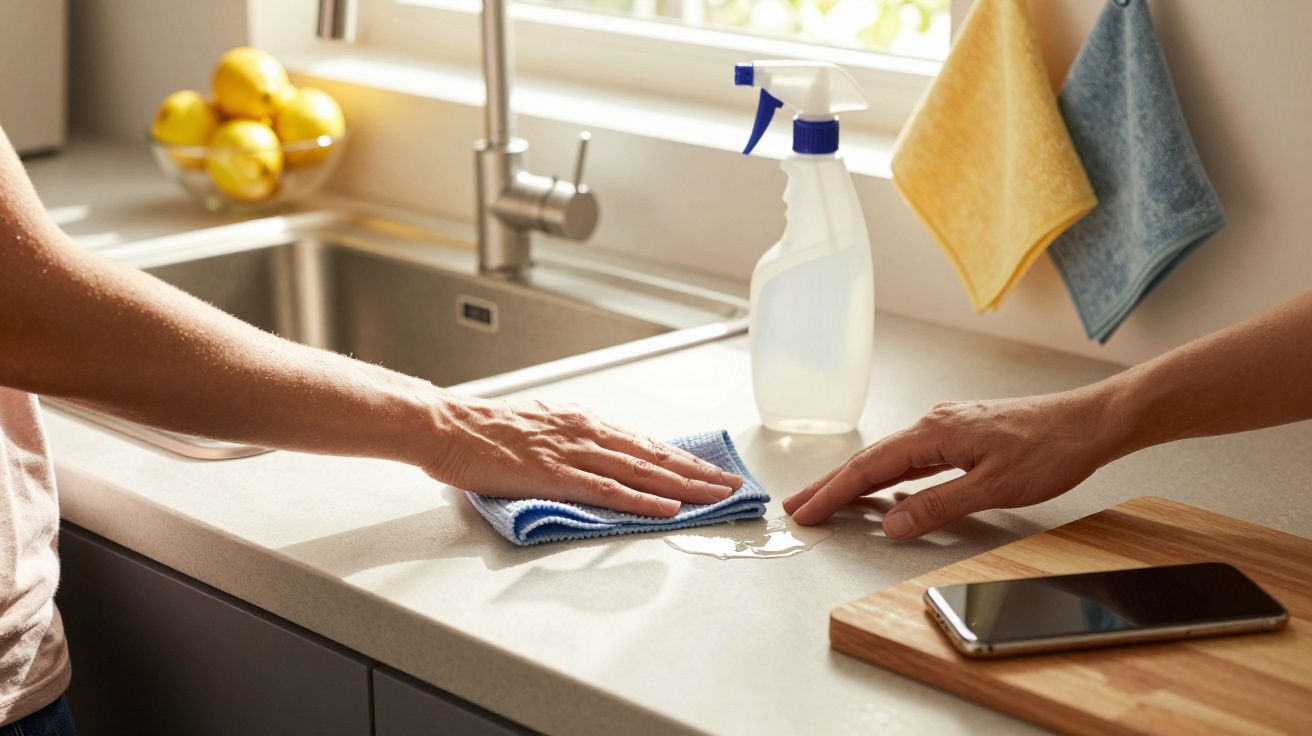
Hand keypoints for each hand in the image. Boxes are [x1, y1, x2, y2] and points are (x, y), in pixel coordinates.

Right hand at [424, 396, 742, 516]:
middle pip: (654, 455)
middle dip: (697, 472)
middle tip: (732, 484)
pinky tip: (666, 508)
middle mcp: (586, 432)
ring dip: (682, 485)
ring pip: (640, 471)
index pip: (644, 443)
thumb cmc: (483, 430)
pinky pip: (607, 490)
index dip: (681, 458)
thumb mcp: (538, 426)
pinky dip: (641, 500)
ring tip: (715, 496)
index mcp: (583, 422)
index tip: (710, 470)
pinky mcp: (555, 475)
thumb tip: (594, 457)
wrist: (446, 425)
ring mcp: (572, 453)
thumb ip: (569, 443)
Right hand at [783, 392, 1118, 538]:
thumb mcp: (992, 488)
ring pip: (890, 458)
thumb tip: (893, 524)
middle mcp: (934, 424)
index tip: (805, 513)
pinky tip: (887, 491)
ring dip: (857, 481)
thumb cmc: (1050, 449)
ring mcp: (948, 427)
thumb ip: (937, 506)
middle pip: (870, 460)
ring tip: (829, 501)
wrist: (1091, 422)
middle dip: (830, 485)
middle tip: (798, 507)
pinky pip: (912, 458)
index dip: (833, 494)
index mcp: (934, 434)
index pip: (869, 469)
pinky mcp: (963, 434)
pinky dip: (888, 476)